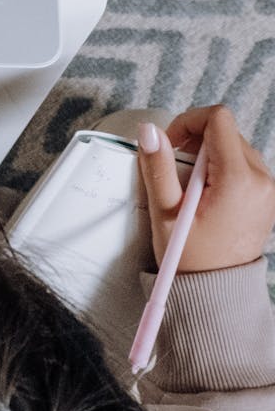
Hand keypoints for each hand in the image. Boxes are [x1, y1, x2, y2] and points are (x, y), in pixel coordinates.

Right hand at [137, 105, 274, 271]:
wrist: (218, 292)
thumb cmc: (191, 258)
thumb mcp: (166, 211)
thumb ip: (157, 167)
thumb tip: (148, 131)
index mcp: (238, 179)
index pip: (217, 119)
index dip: (187, 122)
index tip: (169, 145)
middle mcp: (262, 178)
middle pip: (225, 130)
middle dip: (194, 139)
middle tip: (172, 167)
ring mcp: (268, 187)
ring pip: (234, 145)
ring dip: (206, 153)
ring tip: (187, 184)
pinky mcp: (266, 195)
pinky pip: (242, 163)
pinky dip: (219, 166)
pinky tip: (203, 191)